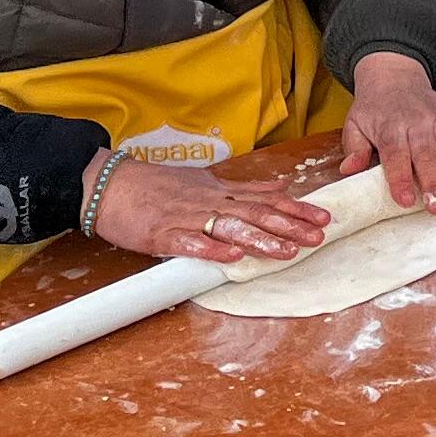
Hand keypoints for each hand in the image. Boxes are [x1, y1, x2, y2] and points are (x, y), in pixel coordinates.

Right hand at [91, 155, 334, 264]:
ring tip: (286, 251)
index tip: (324, 218)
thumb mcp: (206, 180)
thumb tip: (280, 187)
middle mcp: (210, 202)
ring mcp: (187, 218)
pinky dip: (211, 248)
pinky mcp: (162, 234)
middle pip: (255, 214)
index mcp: (221, 192)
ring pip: (229, 227)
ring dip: (259, 240)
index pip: (266, 200)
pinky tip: (231, 257)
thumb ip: (244, 187)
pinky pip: (190, 242)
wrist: (111, 185)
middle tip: (318, 238)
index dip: (296, 210)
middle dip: (289, 226)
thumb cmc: (157, 184)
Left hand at [333, 50, 435, 207]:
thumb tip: (349, 170)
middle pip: (425, 153)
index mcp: (389, 126)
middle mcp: (415, 120)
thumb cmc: (374, 108)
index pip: (395, 154)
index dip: (401, 178)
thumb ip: (354, 148)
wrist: (394, 76)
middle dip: (432, 181)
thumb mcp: (355, 125)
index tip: (405, 200)